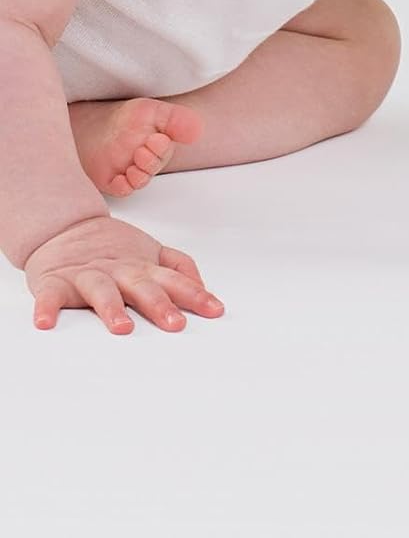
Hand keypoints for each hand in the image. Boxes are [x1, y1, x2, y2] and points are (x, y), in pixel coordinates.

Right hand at [25, 215, 224, 333]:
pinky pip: (50, 296)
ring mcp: (87, 275)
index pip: (174, 281)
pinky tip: (45, 323)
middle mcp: (119, 270)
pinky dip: (47, 308)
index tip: (215, 311)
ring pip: (101, 290)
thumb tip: (204, 287)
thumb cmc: (113, 249)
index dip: (196, 295)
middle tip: (175, 324)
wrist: (66, 227)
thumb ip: (178, 267)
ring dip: (111, 309)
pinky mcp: (55, 282)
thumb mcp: (151, 253)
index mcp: (143, 267)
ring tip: (122, 328)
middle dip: (160, 305)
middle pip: (142, 287)